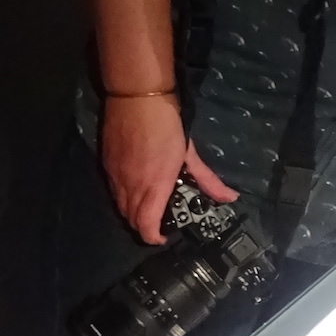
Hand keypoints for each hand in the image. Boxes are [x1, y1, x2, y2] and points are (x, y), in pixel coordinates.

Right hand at [100, 95, 236, 243]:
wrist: (136, 97)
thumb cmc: (167, 124)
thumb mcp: (190, 153)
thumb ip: (207, 180)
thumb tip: (230, 198)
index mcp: (153, 186)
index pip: (144, 225)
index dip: (152, 238)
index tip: (163, 237)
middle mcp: (130, 186)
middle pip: (130, 220)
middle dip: (144, 227)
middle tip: (160, 222)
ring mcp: (115, 176)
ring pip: (120, 207)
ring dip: (133, 213)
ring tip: (151, 206)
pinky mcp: (106, 165)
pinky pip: (113, 191)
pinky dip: (124, 197)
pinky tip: (137, 187)